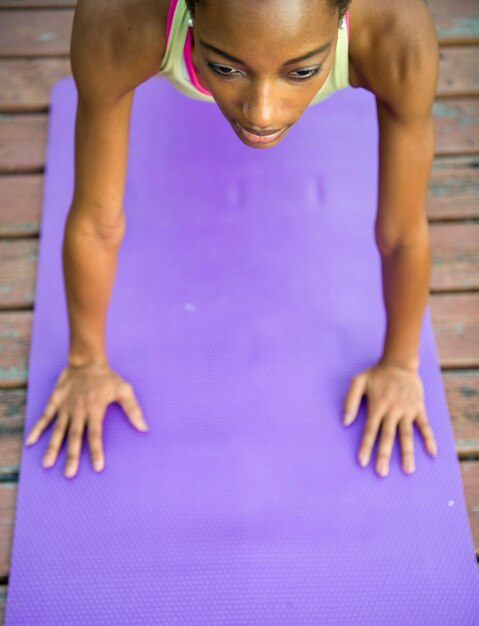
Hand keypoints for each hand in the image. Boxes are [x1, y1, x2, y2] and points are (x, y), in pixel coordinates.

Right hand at [24, 362, 148, 477]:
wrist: (86, 361)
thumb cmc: (107, 378)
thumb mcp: (124, 390)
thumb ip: (133, 410)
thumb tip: (144, 428)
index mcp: (95, 410)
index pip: (95, 435)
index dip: (96, 451)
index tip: (97, 467)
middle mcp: (78, 412)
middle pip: (75, 437)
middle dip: (71, 456)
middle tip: (69, 474)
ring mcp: (65, 407)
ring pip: (58, 431)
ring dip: (52, 448)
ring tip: (47, 464)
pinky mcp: (55, 401)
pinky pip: (45, 417)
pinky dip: (37, 429)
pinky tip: (31, 442)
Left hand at [342, 361, 437, 476]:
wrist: (400, 362)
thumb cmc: (377, 374)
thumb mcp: (358, 381)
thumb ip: (350, 401)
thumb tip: (345, 422)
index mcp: (377, 406)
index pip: (370, 430)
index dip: (366, 446)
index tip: (362, 462)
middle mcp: (392, 410)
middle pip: (387, 436)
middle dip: (383, 455)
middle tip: (381, 473)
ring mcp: (407, 410)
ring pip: (407, 435)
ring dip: (407, 453)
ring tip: (408, 470)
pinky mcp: (419, 408)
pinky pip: (425, 426)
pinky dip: (429, 439)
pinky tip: (431, 452)